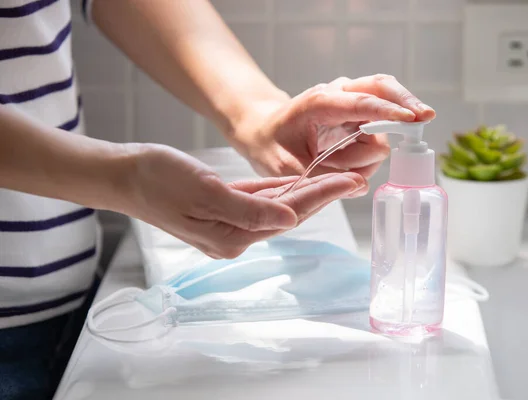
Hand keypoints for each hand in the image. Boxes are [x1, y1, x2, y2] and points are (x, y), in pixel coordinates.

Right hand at [118, 144, 365, 258]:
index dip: (320, 196)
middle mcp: (233, 235)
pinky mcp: (221, 209)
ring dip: (305, 192)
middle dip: (321, 195)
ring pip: (276, 207)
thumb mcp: (203, 192)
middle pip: (287, 214)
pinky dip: (279, 191)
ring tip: (336, 179)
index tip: (349, 181)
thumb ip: (249, 209)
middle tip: (355, 179)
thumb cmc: (158, 180)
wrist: (125, 175)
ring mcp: (227, 223)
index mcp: (231, 236)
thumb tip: (290, 219)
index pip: (286, 214)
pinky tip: (298, 182)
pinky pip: (258, 201)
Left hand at [234, 74, 434, 180]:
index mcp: (319, 103)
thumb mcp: (286, 167)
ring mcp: (350, 101)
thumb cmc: (271, 147)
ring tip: (338, 163)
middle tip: (426, 118)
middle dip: (406, 103)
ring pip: (384, 116)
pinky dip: (372, 146)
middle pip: (383, 87)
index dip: (387, 112)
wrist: (263, 131)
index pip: (361, 103)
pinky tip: (345, 159)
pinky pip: (378, 128)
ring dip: (374, 145)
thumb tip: (361, 184)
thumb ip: (323, 176)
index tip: (411, 119)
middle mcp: (339, 94)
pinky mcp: (357, 113)